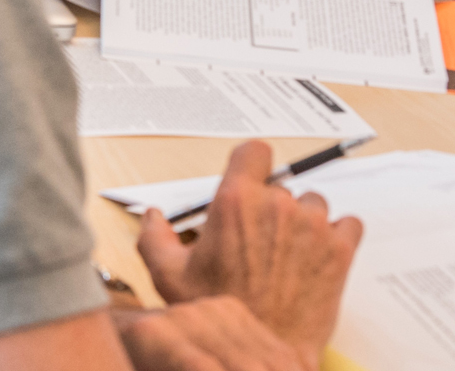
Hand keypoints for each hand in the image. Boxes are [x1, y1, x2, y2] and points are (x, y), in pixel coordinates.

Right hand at [137, 141, 361, 369]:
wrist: (262, 356)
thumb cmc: (221, 315)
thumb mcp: (169, 275)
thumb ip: (153, 237)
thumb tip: (152, 216)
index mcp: (236, 201)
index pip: (254, 151)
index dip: (251, 163)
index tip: (249, 177)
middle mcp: (277, 205)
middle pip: (281, 184)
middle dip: (270, 204)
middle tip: (259, 236)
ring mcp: (313, 227)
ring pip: (313, 202)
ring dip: (303, 218)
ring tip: (289, 247)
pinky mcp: (340, 252)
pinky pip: (349, 225)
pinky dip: (338, 234)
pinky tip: (320, 252)